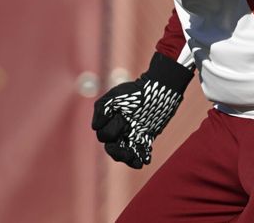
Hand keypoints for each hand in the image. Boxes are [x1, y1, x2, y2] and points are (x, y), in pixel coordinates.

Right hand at [91, 53, 192, 167]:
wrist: (158, 90)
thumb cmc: (135, 91)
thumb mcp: (115, 96)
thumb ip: (102, 109)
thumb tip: (95, 127)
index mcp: (110, 120)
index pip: (103, 135)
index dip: (109, 132)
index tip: (121, 119)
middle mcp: (119, 129)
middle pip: (113, 149)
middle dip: (118, 153)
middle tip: (127, 154)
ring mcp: (132, 134)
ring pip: (126, 153)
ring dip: (129, 160)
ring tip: (137, 162)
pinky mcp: (145, 138)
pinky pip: (141, 152)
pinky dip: (142, 158)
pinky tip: (145, 160)